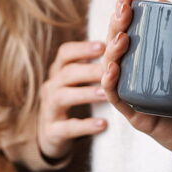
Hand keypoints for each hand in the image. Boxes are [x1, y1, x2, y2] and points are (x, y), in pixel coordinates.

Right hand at [37, 40, 108, 160]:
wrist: (53, 133)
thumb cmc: (72, 97)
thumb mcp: (78, 79)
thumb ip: (94, 62)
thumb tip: (122, 39)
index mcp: (59, 71)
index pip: (65, 53)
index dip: (82, 48)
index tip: (103, 45)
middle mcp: (51, 86)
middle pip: (67, 73)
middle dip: (89, 70)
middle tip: (111, 69)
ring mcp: (49, 109)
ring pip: (63, 97)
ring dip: (86, 93)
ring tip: (106, 94)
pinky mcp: (52, 132)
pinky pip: (67, 128)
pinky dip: (85, 125)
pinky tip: (103, 124)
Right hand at [100, 0, 171, 171]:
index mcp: (152, 59)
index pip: (131, 30)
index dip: (125, 12)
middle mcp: (140, 75)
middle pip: (118, 45)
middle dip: (116, 23)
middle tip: (122, 6)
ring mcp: (137, 95)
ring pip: (113, 68)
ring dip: (112, 50)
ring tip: (121, 36)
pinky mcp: (140, 116)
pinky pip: (120, 99)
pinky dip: (112, 83)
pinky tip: (114, 69)